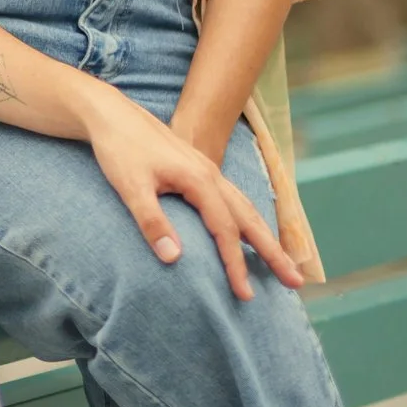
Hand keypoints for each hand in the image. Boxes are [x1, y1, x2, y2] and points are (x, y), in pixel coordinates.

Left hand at [79, 85, 301, 299]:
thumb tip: (174, 259)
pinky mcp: (198, 170)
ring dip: (264, 235)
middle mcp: (210, 175)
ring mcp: (207, 170)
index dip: (235, 264)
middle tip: (296, 282)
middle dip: (273, 252)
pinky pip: (233, 199)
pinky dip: (247, 219)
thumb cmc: (118, 149)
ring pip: (245, 207)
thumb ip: (152, 221)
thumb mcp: (130, 186)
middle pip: (250, 218)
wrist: (111, 112)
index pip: (225, 231)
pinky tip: (247, 231)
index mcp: (199, 180)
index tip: (244, 294)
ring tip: (281, 262)